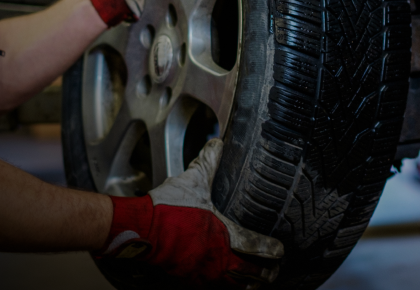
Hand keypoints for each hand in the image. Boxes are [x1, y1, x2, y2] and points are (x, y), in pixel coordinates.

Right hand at [99, 139, 282, 287]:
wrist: (140, 229)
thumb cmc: (166, 209)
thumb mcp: (192, 180)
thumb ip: (208, 163)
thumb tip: (218, 144)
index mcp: (221, 233)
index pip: (254, 245)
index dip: (270, 250)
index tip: (280, 251)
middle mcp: (215, 256)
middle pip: (248, 273)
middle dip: (264, 274)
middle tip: (274, 272)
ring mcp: (202, 271)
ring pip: (232, 284)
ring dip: (247, 284)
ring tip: (257, 283)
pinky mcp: (188, 277)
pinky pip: (213, 286)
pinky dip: (226, 286)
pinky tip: (227, 282)